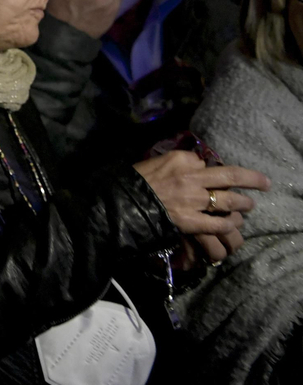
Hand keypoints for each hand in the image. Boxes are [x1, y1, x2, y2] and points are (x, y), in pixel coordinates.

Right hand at [133, 150, 269, 263]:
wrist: (120, 204)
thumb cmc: (134, 182)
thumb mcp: (155, 163)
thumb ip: (176, 162)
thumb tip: (196, 165)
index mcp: (180, 160)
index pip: (205, 162)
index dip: (212, 169)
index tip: (214, 174)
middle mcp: (191, 177)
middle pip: (230, 176)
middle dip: (252, 180)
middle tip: (263, 184)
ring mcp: (193, 200)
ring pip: (229, 201)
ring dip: (243, 204)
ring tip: (248, 206)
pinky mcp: (191, 221)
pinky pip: (219, 223)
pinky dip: (228, 223)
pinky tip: (232, 223)